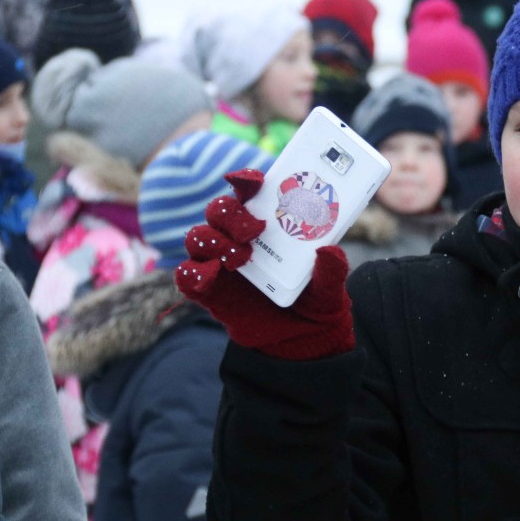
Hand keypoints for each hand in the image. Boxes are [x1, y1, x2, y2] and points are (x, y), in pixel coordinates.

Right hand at [174, 169, 355, 360]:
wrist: (301, 340)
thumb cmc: (315, 302)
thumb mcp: (329, 289)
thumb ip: (331, 272)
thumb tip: (329, 251)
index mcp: (268, 226)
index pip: (250, 192)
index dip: (246, 180)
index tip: (254, 181)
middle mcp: (239, 239)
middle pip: (220, 210)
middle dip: (232, 214)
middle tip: (255, 229)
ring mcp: (221, 264)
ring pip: (199, 237)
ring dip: (214, 240)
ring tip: (240, 257)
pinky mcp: (209, 292)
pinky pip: (187, 276)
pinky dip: (192, 272)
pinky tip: (211, 274)